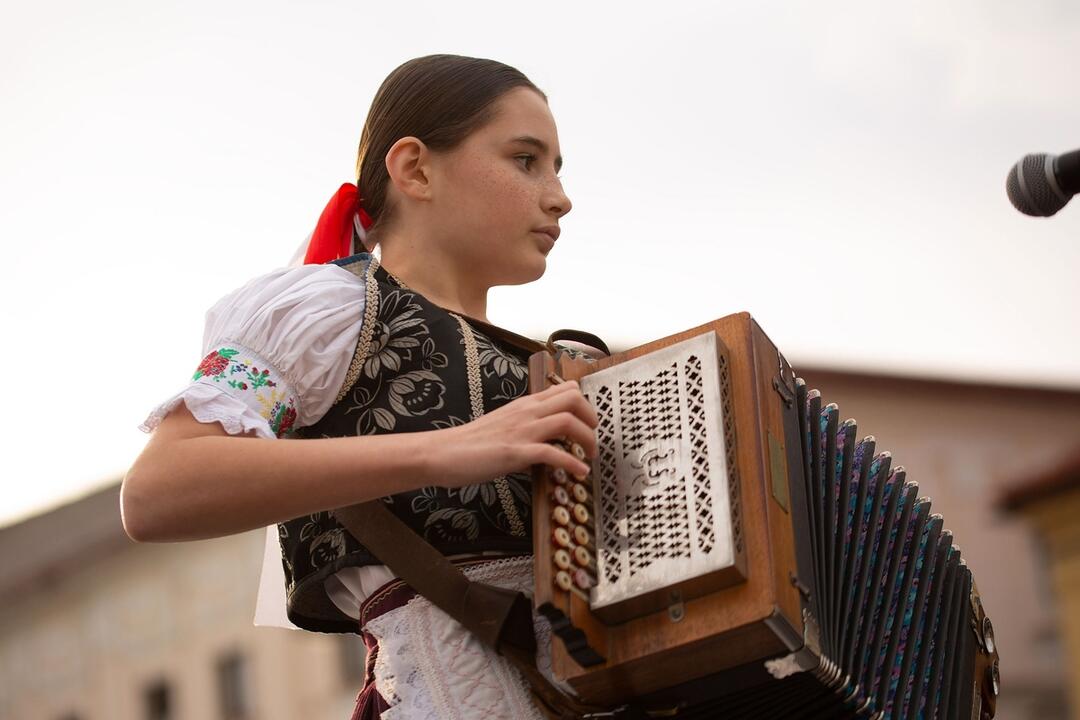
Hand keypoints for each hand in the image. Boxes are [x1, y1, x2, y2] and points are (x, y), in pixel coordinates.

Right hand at [430, 380, 597, 488]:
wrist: (442, 452)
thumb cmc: (470, 443)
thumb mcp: (504, 426)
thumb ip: (527, 429)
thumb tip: (546, 445)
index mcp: (525, 404)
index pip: (566, 388)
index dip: (585, 404)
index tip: (589, 422)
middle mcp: (527, 412)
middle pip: (574, 398)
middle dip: (592, 418)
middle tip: (593, 438)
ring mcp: (521, 431)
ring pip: (568, 421)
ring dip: (588, 440)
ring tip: (591, 456)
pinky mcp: (515, 452)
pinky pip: (552, 453)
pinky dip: (572, 463)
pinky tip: (579, 472)